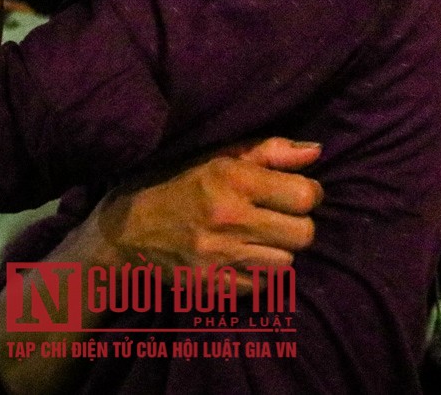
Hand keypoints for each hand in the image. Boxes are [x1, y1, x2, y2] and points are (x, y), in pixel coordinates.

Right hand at [97, 138, 324, 269]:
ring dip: (280, 253)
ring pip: (285, 264)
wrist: (123, 232)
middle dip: (299, 226)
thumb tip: (317, 152)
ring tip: (261, 240)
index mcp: (233, 180)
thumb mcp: (221, 156)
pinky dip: (259, 275)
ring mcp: (217, 257)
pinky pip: (260, 287)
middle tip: (281, 220)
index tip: (297, 194)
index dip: (309, 194)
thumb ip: (272, 151)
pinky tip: (243, 259)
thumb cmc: (181, 185)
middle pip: (303, 234)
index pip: (306, 196)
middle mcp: (228, 219)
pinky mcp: (208, 287)